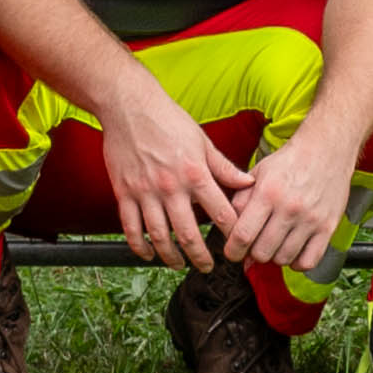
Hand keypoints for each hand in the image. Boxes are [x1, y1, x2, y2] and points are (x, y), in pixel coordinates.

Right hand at [96, 93, 251, 269]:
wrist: (129, 106)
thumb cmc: (168, 120)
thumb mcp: (203, 141)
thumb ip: (224, 167)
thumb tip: (249, 182)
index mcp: (195, 173)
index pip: (220, 212)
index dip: (231, 233)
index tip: (236, 246)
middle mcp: (171, 186)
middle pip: (188, 234)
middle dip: (201, 256)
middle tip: (208, 267)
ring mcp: (145, 192)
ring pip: (159, 236)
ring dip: (171, 257)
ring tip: (180, 265)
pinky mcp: (124, 193)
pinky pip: (131, 228)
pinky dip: (139, 246)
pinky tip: (148, 254)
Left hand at [223, 125, 356, 281]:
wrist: (327, 148)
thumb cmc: (290, 161)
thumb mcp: (257, 174)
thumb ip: (240, 203)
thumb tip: (233, 236)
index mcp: (268, 193)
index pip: (243, 235)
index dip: (233, 250)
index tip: (233, 252)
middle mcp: (289, 207)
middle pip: (262, 252)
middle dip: (253, 253)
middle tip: (256, 244)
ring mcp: (310, 219)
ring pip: (283, 258)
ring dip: (275, 257)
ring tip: (275, 243)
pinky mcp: (328, 226)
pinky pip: (309, 261)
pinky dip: (297, 262)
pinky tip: (293, 250)